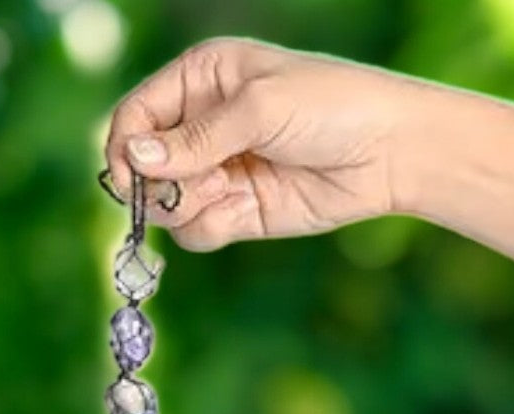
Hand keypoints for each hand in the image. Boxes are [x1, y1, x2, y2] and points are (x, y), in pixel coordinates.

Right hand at [103, 37, 410, 250]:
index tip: (131, 179)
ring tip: (230, 191)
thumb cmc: (331, 106)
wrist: (388, 153)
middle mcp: (200, 127)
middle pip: (142, 168)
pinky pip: (195, 232)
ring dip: (187, 206)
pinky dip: (210, 227)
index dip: (125, 149)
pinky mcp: (234, 212)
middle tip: (201, 182)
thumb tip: (132, 159)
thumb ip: (194, 138)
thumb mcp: (258, 108)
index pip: (135, 116)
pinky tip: (242, 208)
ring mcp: (216, 173)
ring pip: (165, 206)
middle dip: (159, 185)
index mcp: (199, 81)